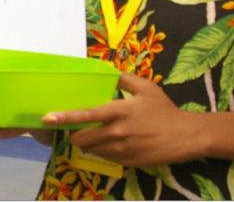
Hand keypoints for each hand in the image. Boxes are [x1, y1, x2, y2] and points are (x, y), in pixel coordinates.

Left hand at [42, 73, 201, 167]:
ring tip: (97, 134)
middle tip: (79, 128)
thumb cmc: (165, 110)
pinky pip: (105, 158)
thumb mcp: (146, 88)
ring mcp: (121, 150)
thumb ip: (124, 79)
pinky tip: (112, 142)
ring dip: (89, 143)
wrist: (185, 136)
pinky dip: (102, 151)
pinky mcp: (127, 162)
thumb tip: (108, 71)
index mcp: (119, 111)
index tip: (48, 118)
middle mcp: (117, 132)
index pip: (86, 115)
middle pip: (82, 138)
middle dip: (76, 134)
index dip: (65, 117)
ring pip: (92, 150)